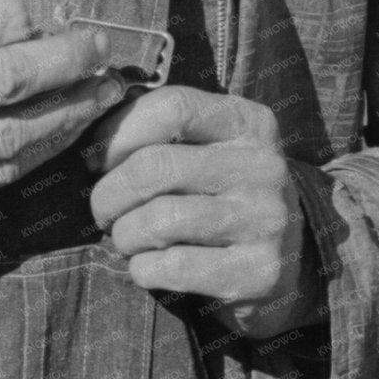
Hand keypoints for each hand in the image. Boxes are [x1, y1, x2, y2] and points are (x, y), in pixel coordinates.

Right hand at [0, 0, 126, 231]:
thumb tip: (36, 26)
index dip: (32, 19)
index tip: (55, 21)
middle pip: (7, 80)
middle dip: (68, 62)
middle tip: (100, 51)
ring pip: (13, 136)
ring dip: (70, 113)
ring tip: (101, 94)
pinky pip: (0, 178)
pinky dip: (43, 152)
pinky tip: (68, 133)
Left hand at [84, 86, 322, 341]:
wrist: (288, 261)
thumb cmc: (223, 195)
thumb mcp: (208, 148)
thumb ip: (162, 131)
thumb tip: (90, 134)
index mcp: (248, 121)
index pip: (171, 107)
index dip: (118, 133)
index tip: (97, 160)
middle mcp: (263, 165)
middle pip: (155, 167)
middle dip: (109, 193)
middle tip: (102, 211)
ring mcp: (266, 219)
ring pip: (160, 219)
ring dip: (124, 235)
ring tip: (126, 239)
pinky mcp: (259, 271)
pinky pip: (173, 267)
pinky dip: (143, 269)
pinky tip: (148, 266)